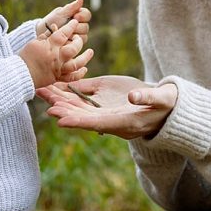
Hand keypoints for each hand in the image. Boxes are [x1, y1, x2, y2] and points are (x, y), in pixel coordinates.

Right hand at [20, 18, 94, 88]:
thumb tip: (55, 28)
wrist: (20, 73)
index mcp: (49, 46)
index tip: (75, 21)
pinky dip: (79, 74)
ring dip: (85, 58)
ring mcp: (58, 68)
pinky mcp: (57, 78)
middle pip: (73, 48)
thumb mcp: (34, 42)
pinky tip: (84, 69)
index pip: (63, 33)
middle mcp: (56, 57)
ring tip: (90, 52)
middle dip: (79, 41)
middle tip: (79, 38)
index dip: (71, 26)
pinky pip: (72, 77)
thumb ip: (46, 35)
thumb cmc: (25, 56)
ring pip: (76, 63)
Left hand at [35, 76, 177, 140]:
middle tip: (44, 101)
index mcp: (125, 123)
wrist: (168, 107)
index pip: (97, 123)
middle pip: (83, 116)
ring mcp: (107, 113)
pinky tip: (55, 88)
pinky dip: (69, 96)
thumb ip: (148, 98)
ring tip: (42, 92)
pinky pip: (84, 102)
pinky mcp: (106, 105)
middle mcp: (112, 121)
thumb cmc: (167, 104)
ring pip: (80, 109)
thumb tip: (135, 97)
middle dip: (63, 110)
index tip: (60, 120)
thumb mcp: (162, 100)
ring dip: (61, 101)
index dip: (78, 122)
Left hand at [38, 0, 90, 46]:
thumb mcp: (60, 13)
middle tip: (66, 27)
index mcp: (78, 16)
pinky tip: (63, 41)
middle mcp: (80, 27)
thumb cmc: (51, 21)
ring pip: (83, 38)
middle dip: (76, 27)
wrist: (42, 33)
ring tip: (63, 34)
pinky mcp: (74, 46)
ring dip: (72, 36)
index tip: (75, 16)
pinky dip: (69, 43)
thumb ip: (71, 7)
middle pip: (86, 27)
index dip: (82, 16)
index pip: (87, 15)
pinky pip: (77, 46)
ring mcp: (78, 37)